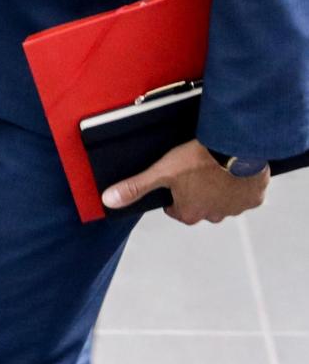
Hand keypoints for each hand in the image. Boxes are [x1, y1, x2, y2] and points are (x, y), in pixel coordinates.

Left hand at [101, 139, 268, 224]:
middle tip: (197, 171)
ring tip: (216, 169)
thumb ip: (135, 187)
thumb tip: (109, 200)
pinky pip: (247, 194)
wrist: (237, 148)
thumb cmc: (198, 160)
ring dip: (220, 189)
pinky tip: (235, 171)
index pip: (176, 210)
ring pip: (224, 202)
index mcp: (189, 214)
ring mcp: (236, 208)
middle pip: (201, 207)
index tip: (177, 181)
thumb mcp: (161, 171)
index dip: (174, 195)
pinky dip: (241, 185)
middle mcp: (213, 216)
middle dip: (198, 193)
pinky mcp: (255, 198)